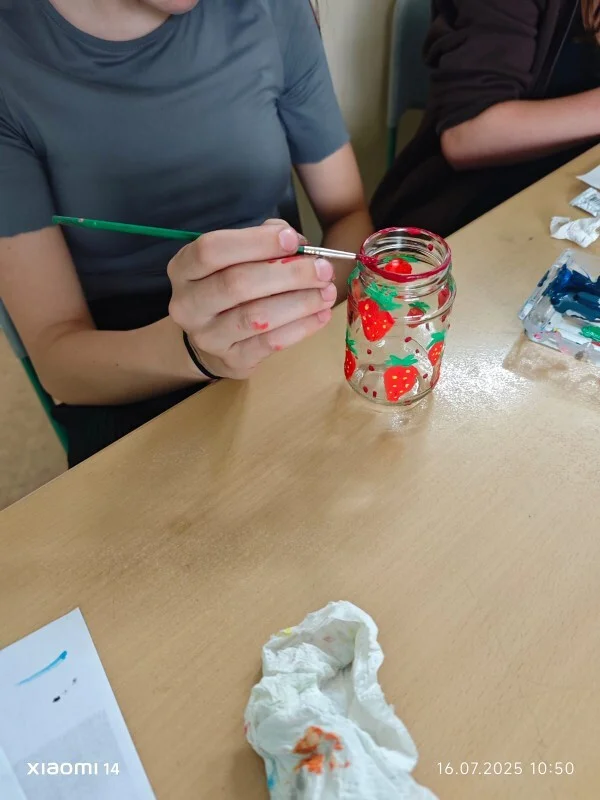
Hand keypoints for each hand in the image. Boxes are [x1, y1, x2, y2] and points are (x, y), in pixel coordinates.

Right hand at [167, 220, 336, 378]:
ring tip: (327, 292)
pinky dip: (301, 328)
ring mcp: (207, 337)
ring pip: (256, 317)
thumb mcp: (237, 256)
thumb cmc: (230, 287)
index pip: (212, 249)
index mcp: (184, 268)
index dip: (255, 243)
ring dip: (299, 302)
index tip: (293, 240)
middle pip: (237, 284)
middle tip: (323, 270)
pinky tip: (321, 315)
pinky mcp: (231, 361)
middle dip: (288, 274)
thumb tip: (297, 243)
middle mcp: (188, 304)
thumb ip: (263, 240)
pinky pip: (269, 343)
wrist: (212, 340)